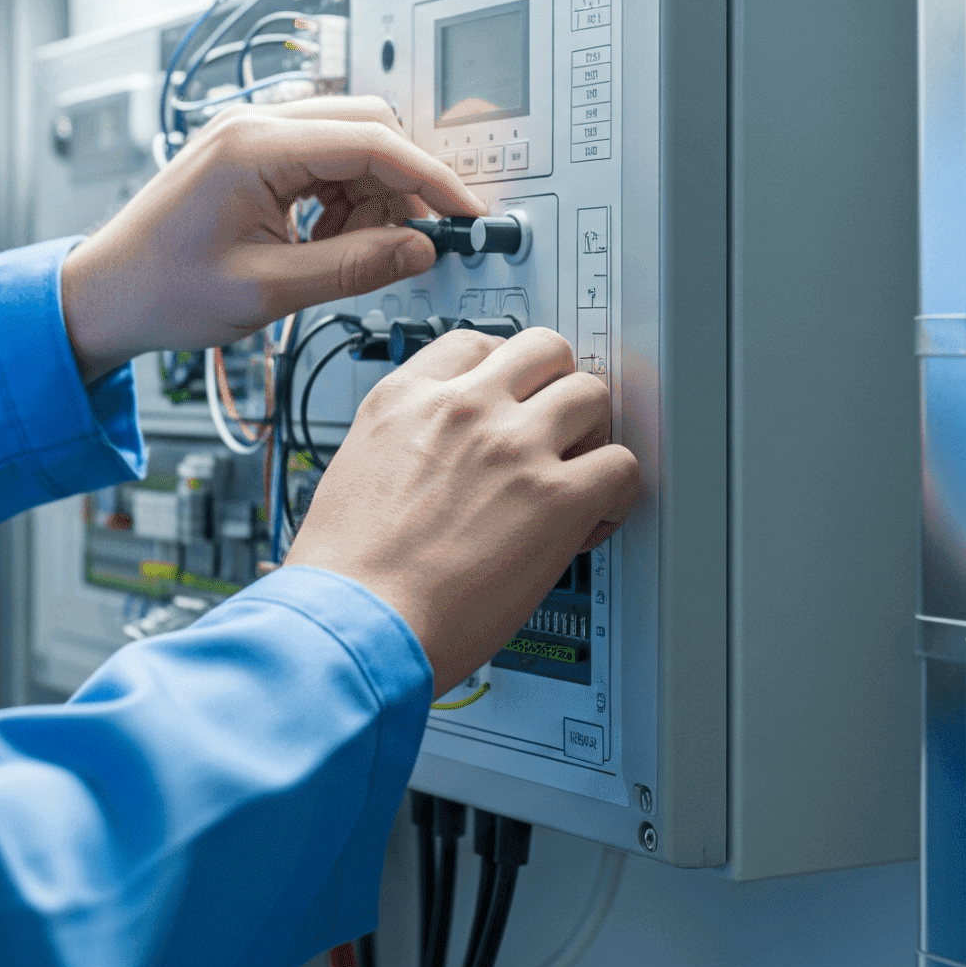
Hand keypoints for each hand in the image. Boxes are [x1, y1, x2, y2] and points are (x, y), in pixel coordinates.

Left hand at [57, 97, 482, 380]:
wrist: (102, 295)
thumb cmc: (160, 290)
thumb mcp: (268, 290)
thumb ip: (354, 266)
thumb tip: (420, 248)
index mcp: (254, 146)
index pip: (374, 141)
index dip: (431, 179)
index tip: (463, 214)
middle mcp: (253, 124)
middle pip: (369, 127)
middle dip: (400, 185)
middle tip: (407, 242)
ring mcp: (250, 132)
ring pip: (350, 142)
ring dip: (369, 195)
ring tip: (348, 252)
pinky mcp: (250, 152)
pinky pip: (323, 158)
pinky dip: (342, 198)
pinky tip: (324, 241)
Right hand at [284, 329, 641, 694]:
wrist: (354, 624)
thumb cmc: (344, 574)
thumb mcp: (354, 470)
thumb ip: (407, 444)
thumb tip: (442, 457)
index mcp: (406, 398)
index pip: (477, 343)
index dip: (506, 372)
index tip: (512, 400)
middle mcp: (463, 408)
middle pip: (545, 350)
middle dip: (556, 388)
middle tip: (554, 431)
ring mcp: (513, 447)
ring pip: (592, 395)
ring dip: (592, 435)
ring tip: (576, 477)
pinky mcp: (555, 498)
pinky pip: (621, 466)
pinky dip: (617, 495)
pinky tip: (590, 521)